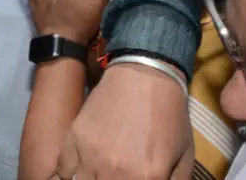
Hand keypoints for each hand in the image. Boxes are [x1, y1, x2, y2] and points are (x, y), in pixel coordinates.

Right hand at [55, 62, 193, 179]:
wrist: (145, 75)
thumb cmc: (169, 116)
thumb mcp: (184, 158)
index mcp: (146, 179)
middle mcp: (115, 173)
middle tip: (116, 177)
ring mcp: (90, 156)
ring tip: (98, 176)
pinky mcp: (73, 138)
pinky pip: (62, 170)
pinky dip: (67, 175)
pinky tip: (78, 172)